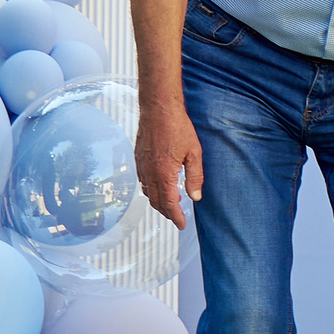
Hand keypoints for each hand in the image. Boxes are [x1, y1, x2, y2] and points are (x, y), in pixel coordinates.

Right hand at [135, 99, 204, 228]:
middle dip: (167, 212)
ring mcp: (142, 165)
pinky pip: (142, 181)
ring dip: (158, 202)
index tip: (182, 225)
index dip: (176, 217)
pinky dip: (150, 190)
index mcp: (164, 174)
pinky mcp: (138, 158)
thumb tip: (195, 197)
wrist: (158, 108)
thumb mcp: (194, 153)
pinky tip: (159, 187)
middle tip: (177, 218)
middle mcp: (149, 172)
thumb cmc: (177, 127)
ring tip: (170, 204)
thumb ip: (195, 177)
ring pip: (147, 192)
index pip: (169, 203)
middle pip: (156, 201)